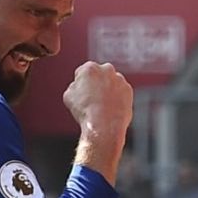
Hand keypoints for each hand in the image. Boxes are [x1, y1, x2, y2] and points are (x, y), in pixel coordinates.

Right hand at [63, 62, 132, 183]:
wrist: (104, 129)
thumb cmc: (82, 115)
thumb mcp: (67, 98)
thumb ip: (73, 88)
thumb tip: (77, 89)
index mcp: (89, 67)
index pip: (82, 73)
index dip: (80, 87)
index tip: (80, 99)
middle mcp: (107, 70)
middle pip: (98, 76)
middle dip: (95, 87)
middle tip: (89, 104)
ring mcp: (120, 81)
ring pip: (110, 86)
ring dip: (106, 94)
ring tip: (99, 112)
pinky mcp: (130, 93)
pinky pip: (119, 96)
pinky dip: (116, 103)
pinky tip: (110, 114)